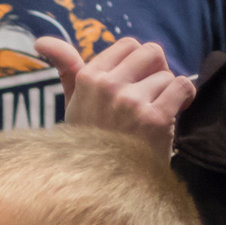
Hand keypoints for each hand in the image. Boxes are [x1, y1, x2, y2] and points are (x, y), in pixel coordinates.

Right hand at [35, 34, 195, 154]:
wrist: (103, 184)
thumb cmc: (90, 139)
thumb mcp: (73, 102)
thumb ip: (66, 67)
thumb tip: (40, 40)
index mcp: (88, 78)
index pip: (129, 45)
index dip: (138, 62)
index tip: (135, 82)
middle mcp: (107, 86)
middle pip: (152, 52)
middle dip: (157, 70)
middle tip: (151, 93)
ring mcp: (131, 102)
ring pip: (168, 75)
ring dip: (167, 93)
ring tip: (154, 114)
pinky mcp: (155, 119)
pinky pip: (182, 87)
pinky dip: (185, 98)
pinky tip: (175, 113)